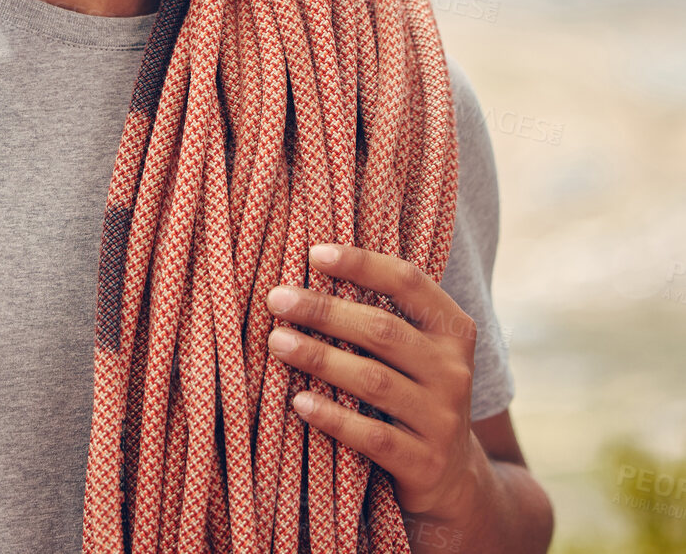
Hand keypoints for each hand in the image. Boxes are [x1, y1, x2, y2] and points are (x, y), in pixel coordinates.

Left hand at [265, 243, 485, 523]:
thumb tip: (307, 268)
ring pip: (374, 380)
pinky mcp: (425, 463)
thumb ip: (379, 314)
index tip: (314, 253)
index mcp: (453, 332)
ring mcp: (443, 420)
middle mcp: (454, 372)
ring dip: (320, 358)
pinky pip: (373, 435)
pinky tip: (299, 401)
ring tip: (277, 342)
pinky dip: (333, 416)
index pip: (409, 283)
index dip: (363, 264)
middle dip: (324, 311)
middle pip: (383, 330)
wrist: (450, 477)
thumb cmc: (411, 393)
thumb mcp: (413, 352)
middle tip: (276, 299)